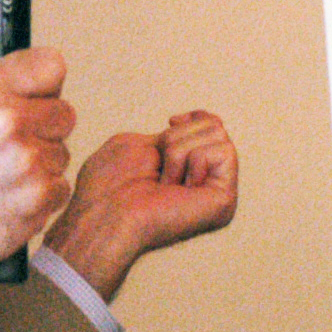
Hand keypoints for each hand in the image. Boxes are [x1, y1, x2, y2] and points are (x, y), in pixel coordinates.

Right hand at [0, 48, 75, 269]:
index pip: (51, 66)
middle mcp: (8, 118)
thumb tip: (44, 87)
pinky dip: (40, 198)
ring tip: (0, 180)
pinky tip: (8, 201)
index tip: (32, 103)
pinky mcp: (40, 196)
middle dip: (43, 131)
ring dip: (40, 168)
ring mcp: (28, 159)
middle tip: (8, 151)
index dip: (42, 89)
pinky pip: (60, 188)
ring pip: (61, 154)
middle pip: (64, 114)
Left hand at [44, 110, 238, 303]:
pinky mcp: (225, 199)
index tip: (170, 122)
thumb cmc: (109, 184)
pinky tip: (180, 189)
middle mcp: (207, 180)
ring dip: (180, 152)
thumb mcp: (136, 143)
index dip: (194, 117)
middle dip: (178, 137)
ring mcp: (218, 190)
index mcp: (187, 168)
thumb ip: (167, 134)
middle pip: (215, 125)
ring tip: (166, 183)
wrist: (106, 214)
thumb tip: (190, 120)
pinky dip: (194, 162)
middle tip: (160, 167)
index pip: (213, 125)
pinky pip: (224, 152)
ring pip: (219, 134)